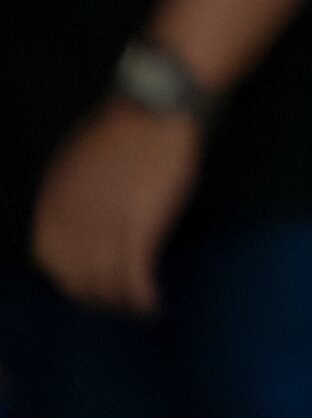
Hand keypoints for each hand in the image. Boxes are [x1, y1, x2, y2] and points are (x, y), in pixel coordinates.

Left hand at [30, 99, 203, 314]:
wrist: (156, 108)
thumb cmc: (119, 129)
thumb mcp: (75, 163)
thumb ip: (70, 197)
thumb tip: (75, 222)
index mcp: (53, 204)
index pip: (48, 259)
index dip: (66, 276)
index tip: (85, 281)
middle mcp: (73, 222)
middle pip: (75, 277)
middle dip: (92, 296)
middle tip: (112, 302)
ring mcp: (106, 227)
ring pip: (104, 283)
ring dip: (118, 303)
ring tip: (133, 309)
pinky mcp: (141, 228)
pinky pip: (134, 276)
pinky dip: (141, 297)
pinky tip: (151, 305)